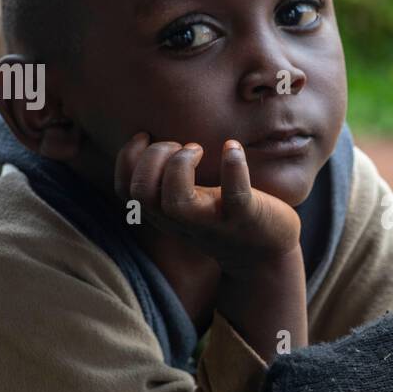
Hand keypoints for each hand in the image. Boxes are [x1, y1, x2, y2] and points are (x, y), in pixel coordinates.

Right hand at [114, 134, 301, 275]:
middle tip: (180, 146)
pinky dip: (232, 167)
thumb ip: (170, 183)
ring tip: (198, 149)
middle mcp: (183, 220)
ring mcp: (214, 221)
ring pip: (176, 202)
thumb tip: (152, 138)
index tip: (146, 135)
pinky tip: (232, 146)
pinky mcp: (245, 218)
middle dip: (152, 158)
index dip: (127, 159)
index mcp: (166, 213)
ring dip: (180, 165)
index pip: (126, 190)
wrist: (266, 256)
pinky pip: (234, 196)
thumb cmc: (224, 217)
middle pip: (142, 193)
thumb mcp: (190, 204)